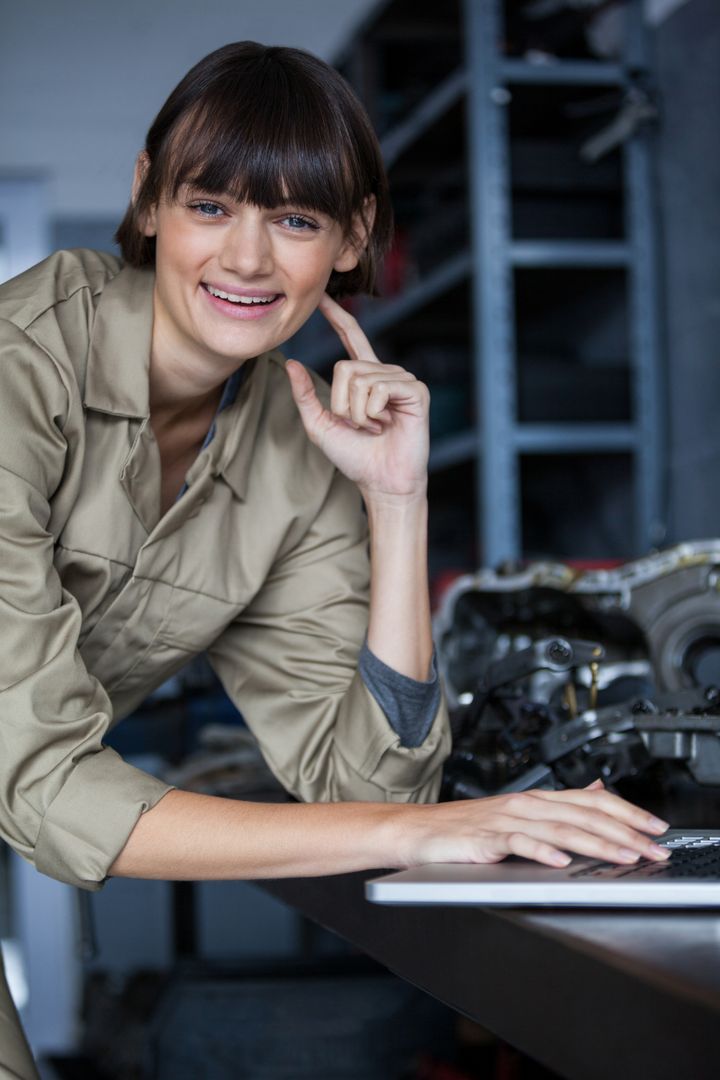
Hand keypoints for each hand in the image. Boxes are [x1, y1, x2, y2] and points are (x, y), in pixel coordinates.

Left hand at [285, 294, 428, 502]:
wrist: (381, 481)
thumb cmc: (355, 457)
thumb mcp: (320, 425)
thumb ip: (305, 395)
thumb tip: (291, 363)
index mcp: (365, 377)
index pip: (351, 337)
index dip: (338, 316)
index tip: (323, 296)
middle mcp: (385, 373)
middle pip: (345, 367)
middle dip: (342, 404)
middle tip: (360, 426)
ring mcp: (402, 380)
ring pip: (360, 379)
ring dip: (358, 413)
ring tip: (375, 427)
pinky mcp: (415, 391)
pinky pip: (378, 389)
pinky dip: (373, 413)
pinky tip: (387, 425)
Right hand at [400, 781, 670, 868]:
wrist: (414, 831)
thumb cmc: (462, 827)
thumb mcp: (516, 811)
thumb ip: (558, 804)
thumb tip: (596, 789)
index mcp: (534, 799)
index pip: (590, 801)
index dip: (626, 813)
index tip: (655, 828)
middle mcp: (523, 805)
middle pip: (581, 814)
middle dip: (623, 832)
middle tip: (652, 848)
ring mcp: (503, 820)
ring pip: (557, 829)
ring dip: (595, 843)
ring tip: (622, 856)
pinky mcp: (483, 840)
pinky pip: (517, 844)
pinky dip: (541, 852)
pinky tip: (561, 863)